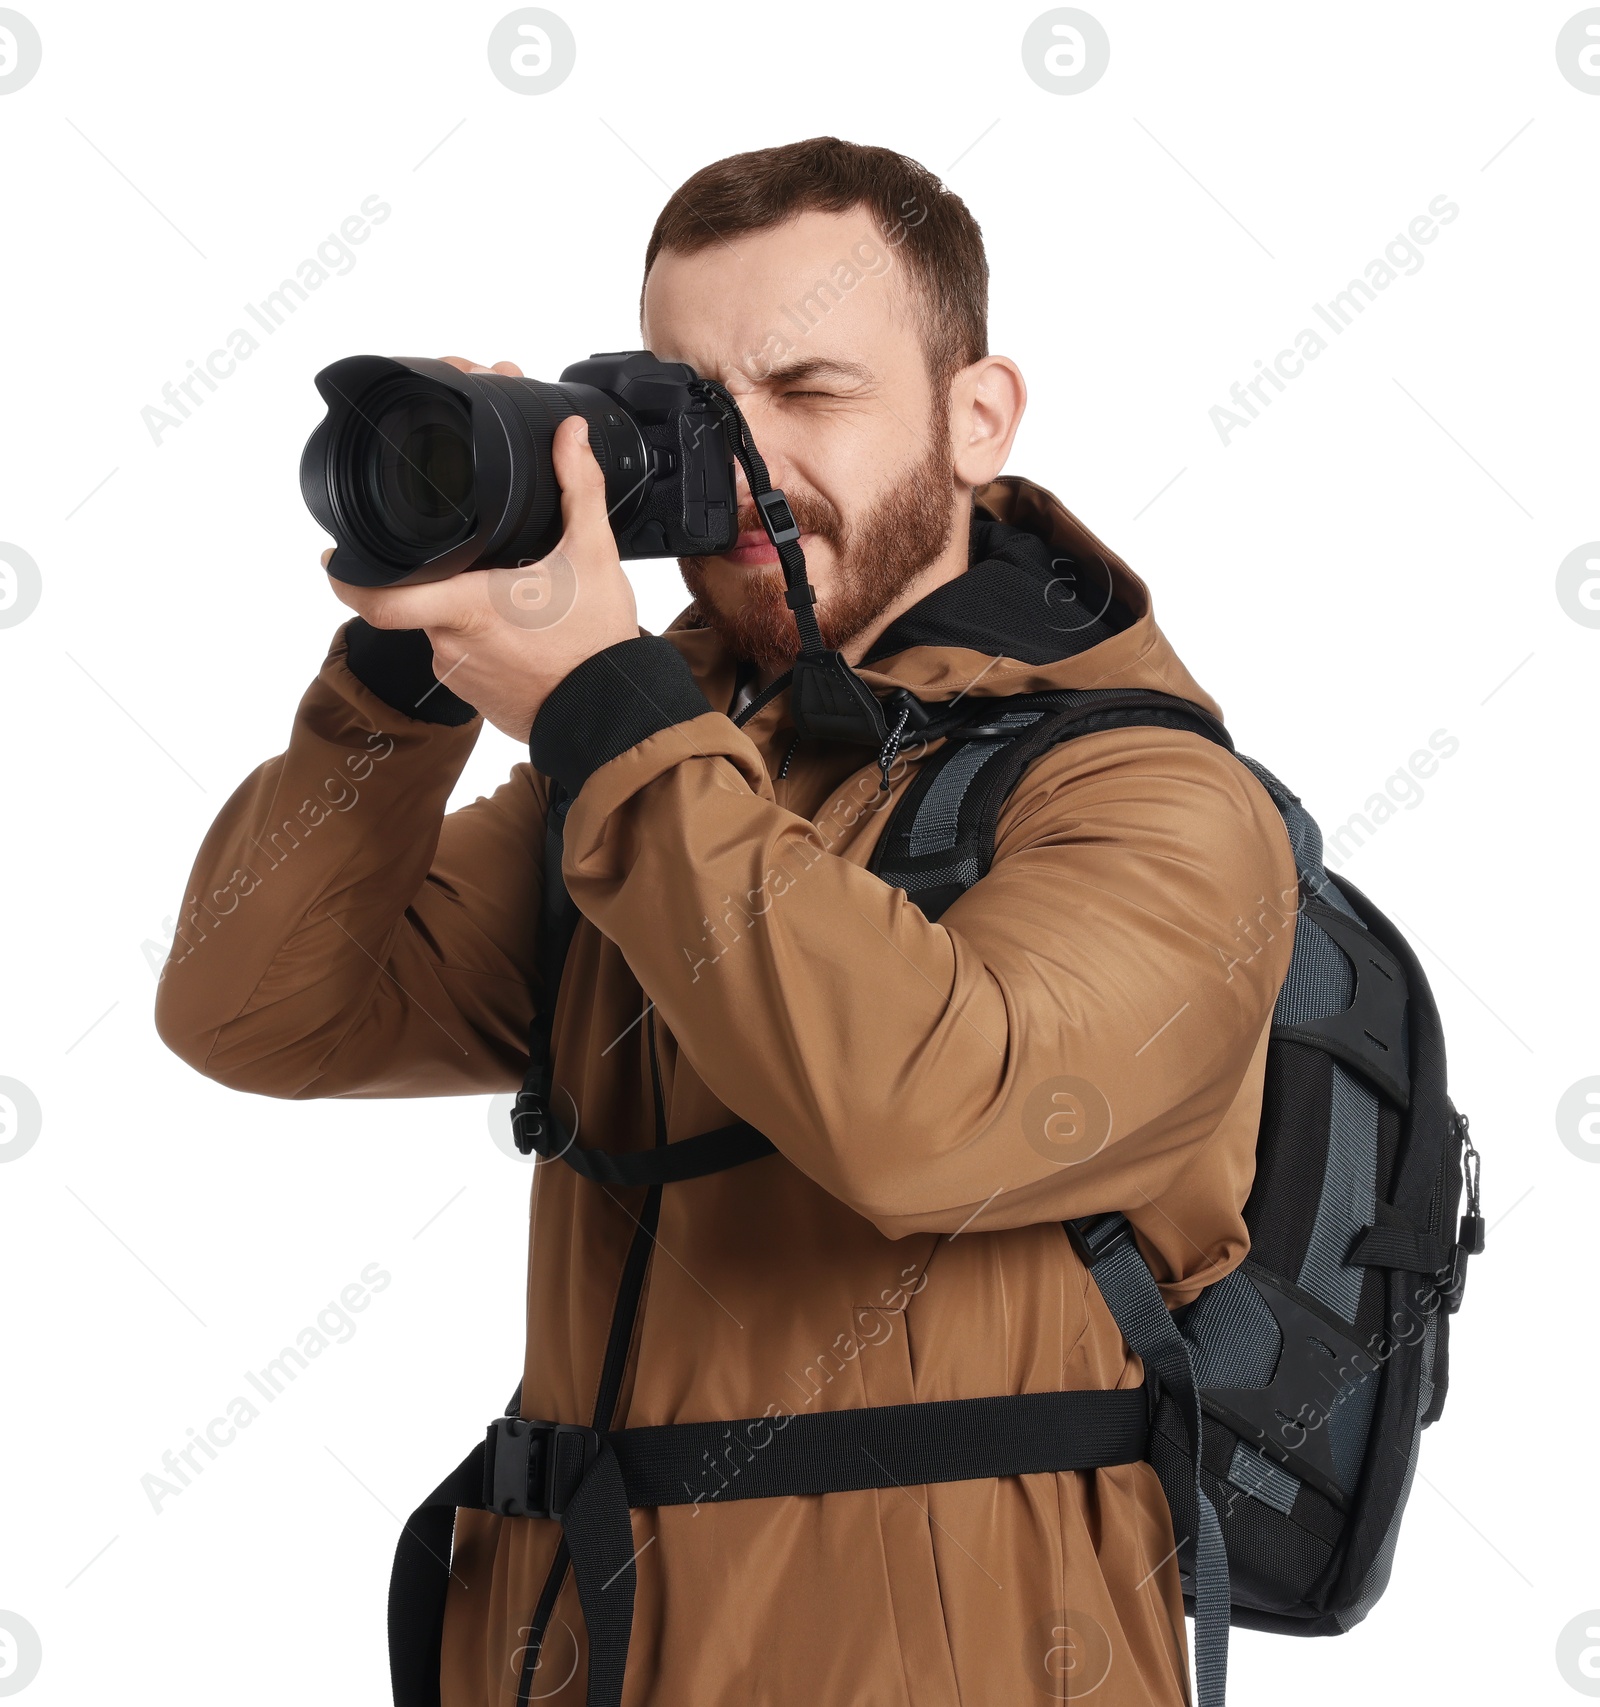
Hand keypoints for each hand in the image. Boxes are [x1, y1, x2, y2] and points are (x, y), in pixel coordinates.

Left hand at [326, 357, 638, 742]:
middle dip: (443, 578)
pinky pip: (466, 660)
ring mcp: (461, 675)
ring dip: (468, 612)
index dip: (347, 576)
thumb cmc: (597, 646)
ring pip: (444, 630)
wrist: (615, 717)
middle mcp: (451, 644)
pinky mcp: (477, 698)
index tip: (335, 556)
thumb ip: (578, 488)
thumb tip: (569, 435)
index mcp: (466, 606)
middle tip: (473, 564)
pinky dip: (486, 644)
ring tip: (515, 603)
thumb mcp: (593, 555)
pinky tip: (523, 636)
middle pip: (421, 600)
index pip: (378, 597)